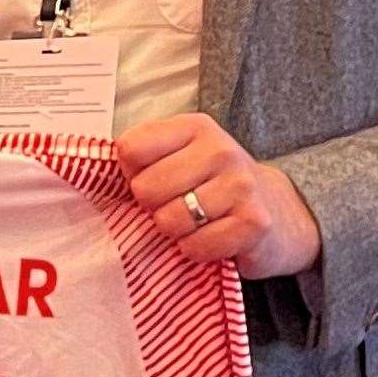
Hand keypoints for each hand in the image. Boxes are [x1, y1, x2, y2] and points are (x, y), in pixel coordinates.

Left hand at [115, 113, 320, 279]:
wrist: (278, 210)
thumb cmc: (214, 184)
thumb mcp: (182, 155)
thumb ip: (145, 155)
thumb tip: (99, 170)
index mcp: (194, 127)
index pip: (130, 148)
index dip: (132, 173)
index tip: (151, 179)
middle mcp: (219, 149)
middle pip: (146, 188)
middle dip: (153, 206)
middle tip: (175, 205)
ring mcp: (240, 185)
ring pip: (170, 220)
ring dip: (175, 231)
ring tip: (194, 222)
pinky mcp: (254, 222)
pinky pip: (197, 245)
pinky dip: (196, 250)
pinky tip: (210, 238)